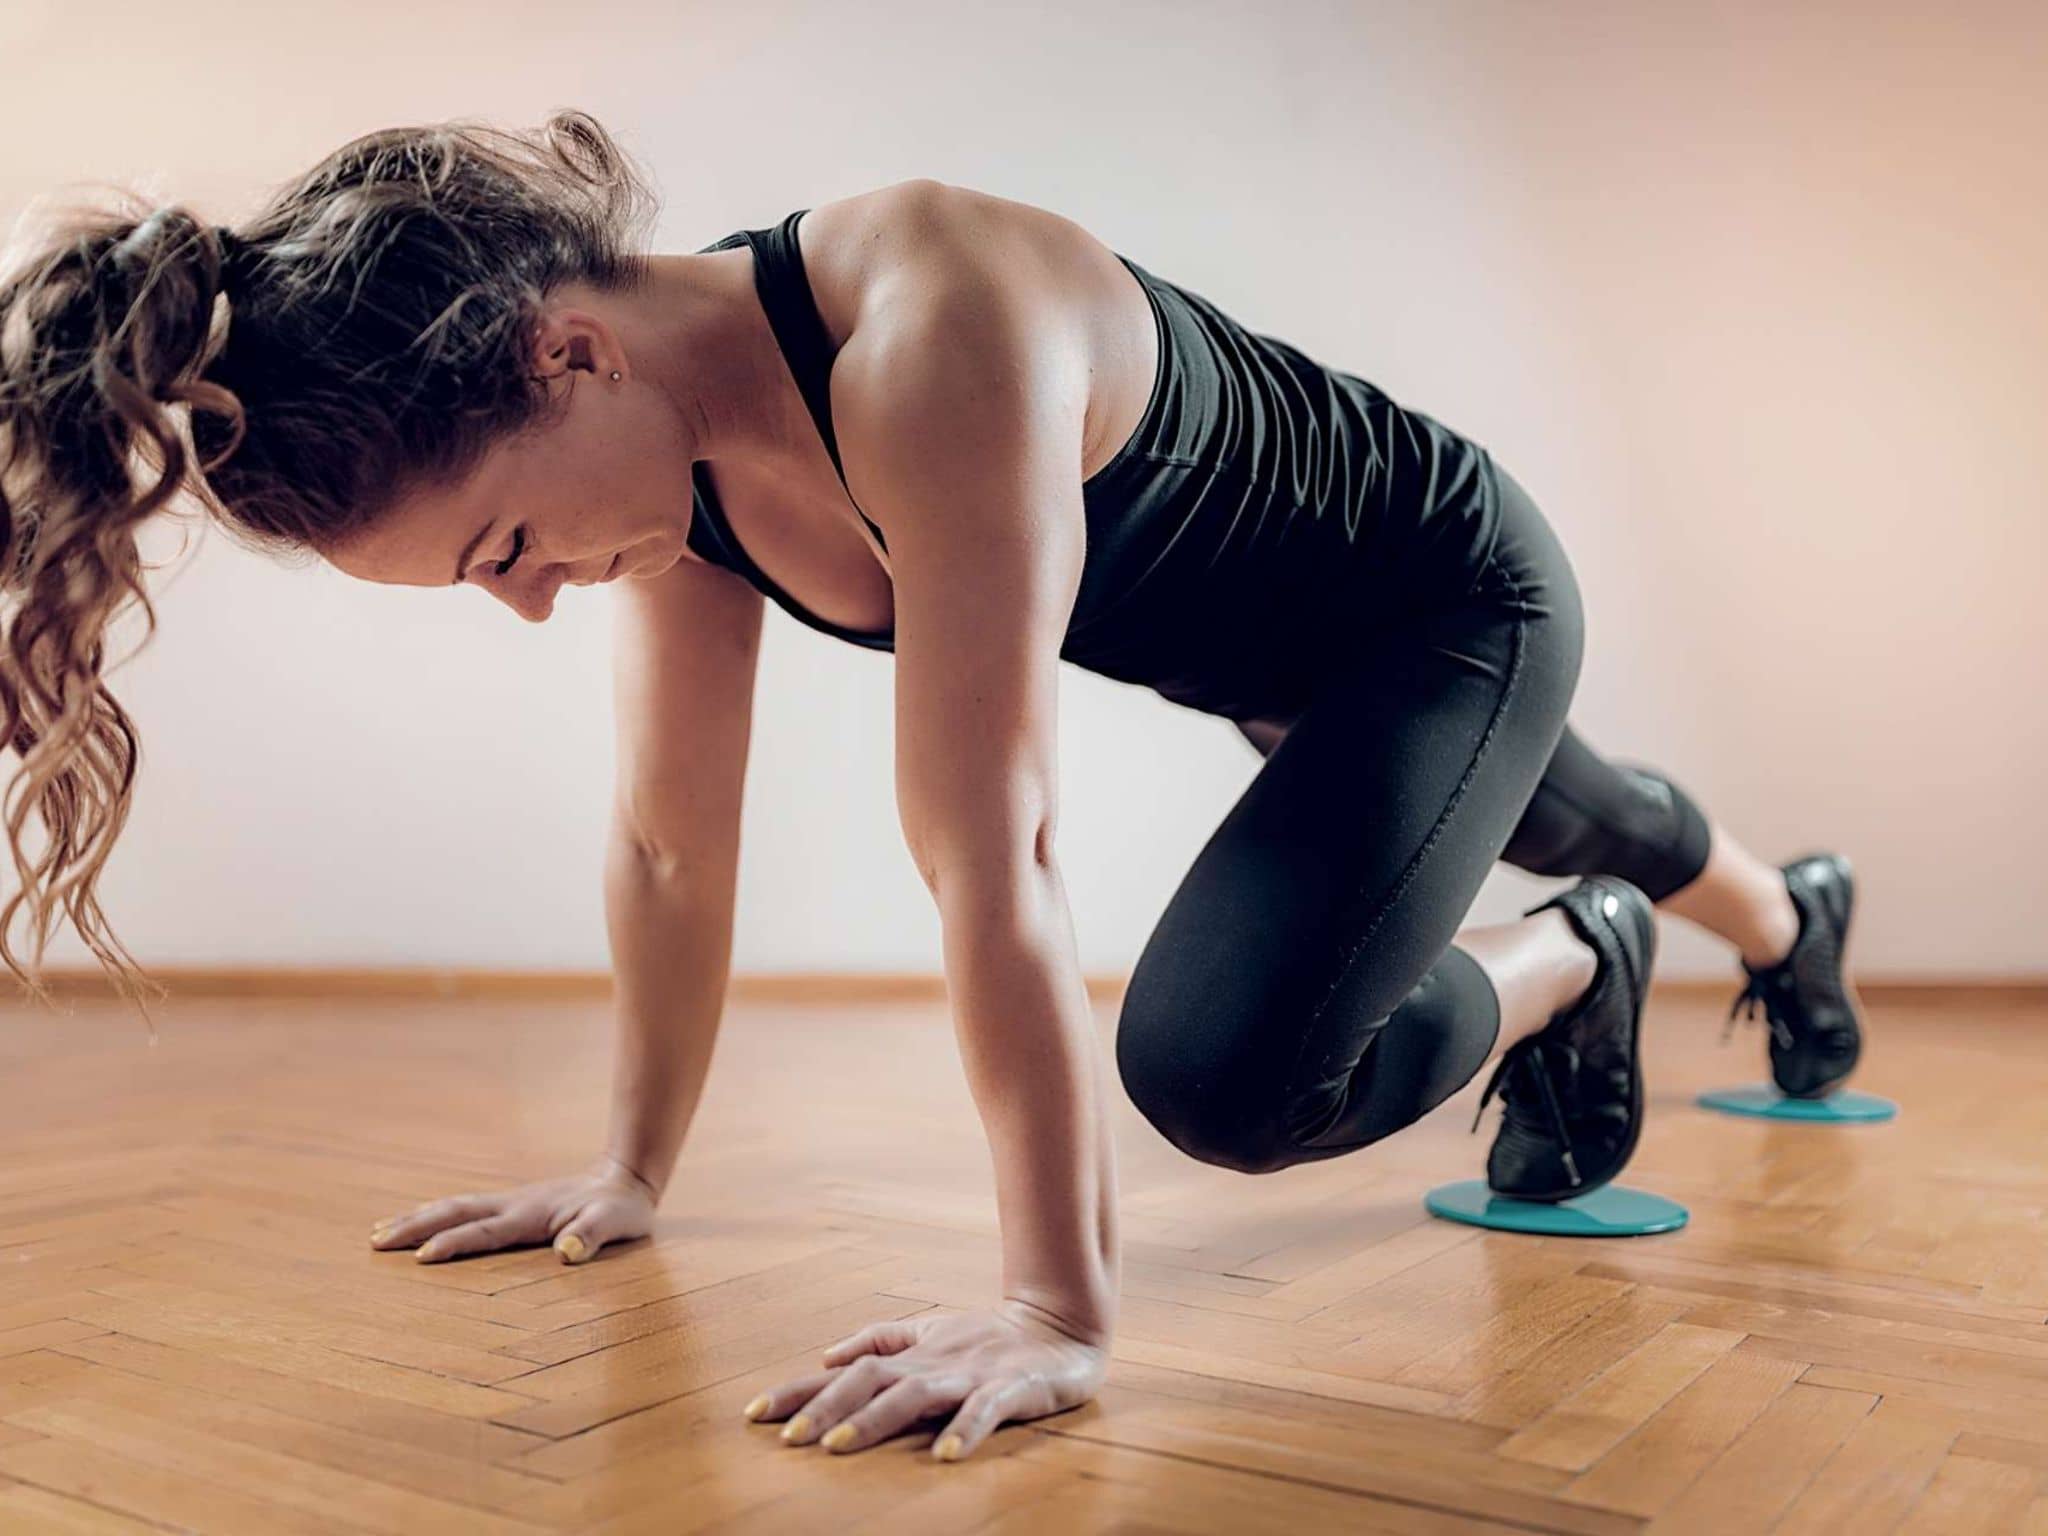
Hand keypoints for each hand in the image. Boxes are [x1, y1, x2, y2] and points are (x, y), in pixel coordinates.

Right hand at [368, 1155, 659, 1264]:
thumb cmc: (620, 1209)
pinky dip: (434, 1215)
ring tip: (377, 1233)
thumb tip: (568, 1251)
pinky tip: (418, 1222)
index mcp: (531, 1214)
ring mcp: (508, 1202)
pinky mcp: (510, 1205)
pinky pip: (463, 1209)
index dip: (453, 1244)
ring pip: (453, 1207)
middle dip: (414, 1226)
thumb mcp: (616, 1224)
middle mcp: (512, 1204)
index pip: (484, 1231)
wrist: (625, 1179)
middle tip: (373, 1243)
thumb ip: (593, 1235)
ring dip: (416, 1218)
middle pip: (454, 1213)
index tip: (420, 1258)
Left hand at [746, 1300, 1108, 1460]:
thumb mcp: (929, 1332)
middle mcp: (932, 1364)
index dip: (799, 1390)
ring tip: (838, 1447)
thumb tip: (826, 1354)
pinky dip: (963, 1430)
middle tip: (787, 1438)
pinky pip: (985, 1411)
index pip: (843, 1372)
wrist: (1062, 1325)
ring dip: (873, 1420)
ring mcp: (970, 1376)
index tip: (753, 1415)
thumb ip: (881, 1340)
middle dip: (825, 1408)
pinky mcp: (1011, 1390)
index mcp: (910, 1357)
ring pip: (914, 1395)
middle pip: (869, 1381)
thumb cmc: (989, 1336)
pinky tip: (944, 1456)